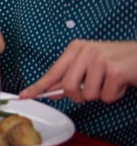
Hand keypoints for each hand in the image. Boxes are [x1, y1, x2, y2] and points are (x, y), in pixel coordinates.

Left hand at [20, 40, 136, 103]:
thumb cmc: (118, 62)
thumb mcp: (91, 65)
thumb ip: (71, 77)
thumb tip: (51, 91)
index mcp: (76, 48)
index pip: (53, 72)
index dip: (38, 87)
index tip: (24, 96)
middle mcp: (85, 51)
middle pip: (68, 87)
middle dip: (79, 96)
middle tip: (93, 90)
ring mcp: (100, 59)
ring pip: (87, 94)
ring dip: (100, 95)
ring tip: (110, 82)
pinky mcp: (114, 71)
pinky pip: (105, 97)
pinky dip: (114, 95)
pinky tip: (121, 83)